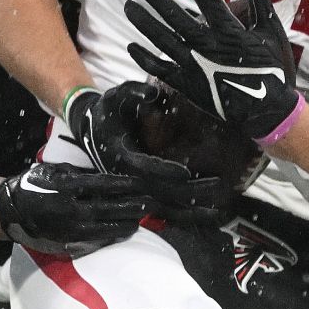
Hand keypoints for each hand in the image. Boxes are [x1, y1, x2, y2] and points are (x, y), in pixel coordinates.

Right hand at [0, 161, 153, 255]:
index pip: (103, 185)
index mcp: (66, 187)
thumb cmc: (34, 184)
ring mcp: (68, 228)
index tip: (141, 183)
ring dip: (125, 224)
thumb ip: (80, 174)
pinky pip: (94, 239)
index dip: (124, 185)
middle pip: (108, 208)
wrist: (10, 210)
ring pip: (104, 228)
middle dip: (131, 206)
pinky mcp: (67, 241)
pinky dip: (111, 236)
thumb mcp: (54, 171)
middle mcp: (69, 209)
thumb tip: (108, 175)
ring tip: (140, 220)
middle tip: (150, 204)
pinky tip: (123, 232)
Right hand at [69, 81, 234, 223]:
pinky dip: (182, 214)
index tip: (186, 172)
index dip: (165, 169)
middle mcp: (127, 175)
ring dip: (188, 210)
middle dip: (187, 191)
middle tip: (215, 186)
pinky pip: (162, 207)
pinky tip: (203, 216)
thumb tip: (152, 93)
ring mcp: (133, 186)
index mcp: (120, 154)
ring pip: (161, 205)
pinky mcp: (139, 191)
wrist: (92, 128)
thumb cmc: (108, 111)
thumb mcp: (117, 96)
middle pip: (158, 189)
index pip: (145, 165)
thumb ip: (134, 92)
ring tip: (216, 211)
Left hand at [124, 0, 301, 142]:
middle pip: (175, 16)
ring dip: (144, 22)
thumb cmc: (272, 70)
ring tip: (129, 6)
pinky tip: (132, 46)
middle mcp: (207, 45)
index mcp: (229, 31)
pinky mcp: (187, 84)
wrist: (266, 110)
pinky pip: (161, 68)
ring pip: (163, 39)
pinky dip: (145, 58)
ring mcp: (194, 65)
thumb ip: (261, 2)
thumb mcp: (271, 32)